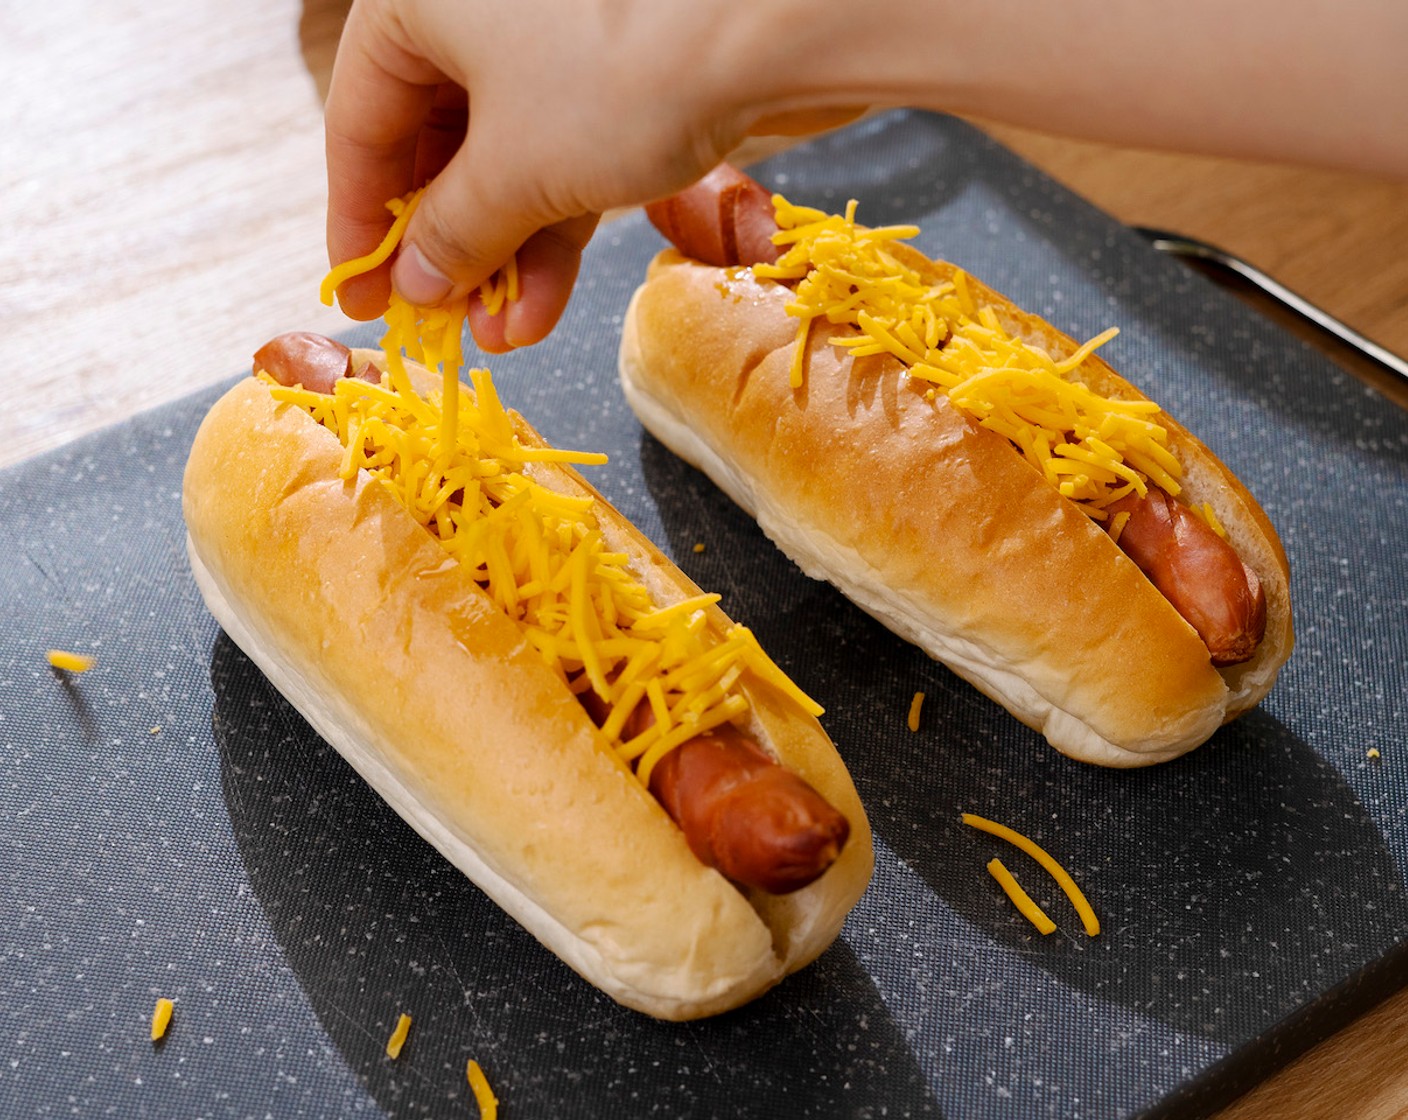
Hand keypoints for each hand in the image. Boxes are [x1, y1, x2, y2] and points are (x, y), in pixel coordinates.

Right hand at [325, 0, 802, 351]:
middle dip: (450, 248)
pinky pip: (567, 154)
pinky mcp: (623, 72)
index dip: (359, 221)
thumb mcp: (515, 169)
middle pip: (439, 142)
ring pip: (509, 159)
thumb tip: (415, 280)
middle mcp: (484, 8)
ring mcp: (558, 38)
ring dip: (505, 255)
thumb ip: (453, 232)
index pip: (361, 118)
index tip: (366, 296)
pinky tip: (544, 305)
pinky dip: (555, 227)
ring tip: (502, 336)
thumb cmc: (622, 72)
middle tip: (445, 324)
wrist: (780, 23)